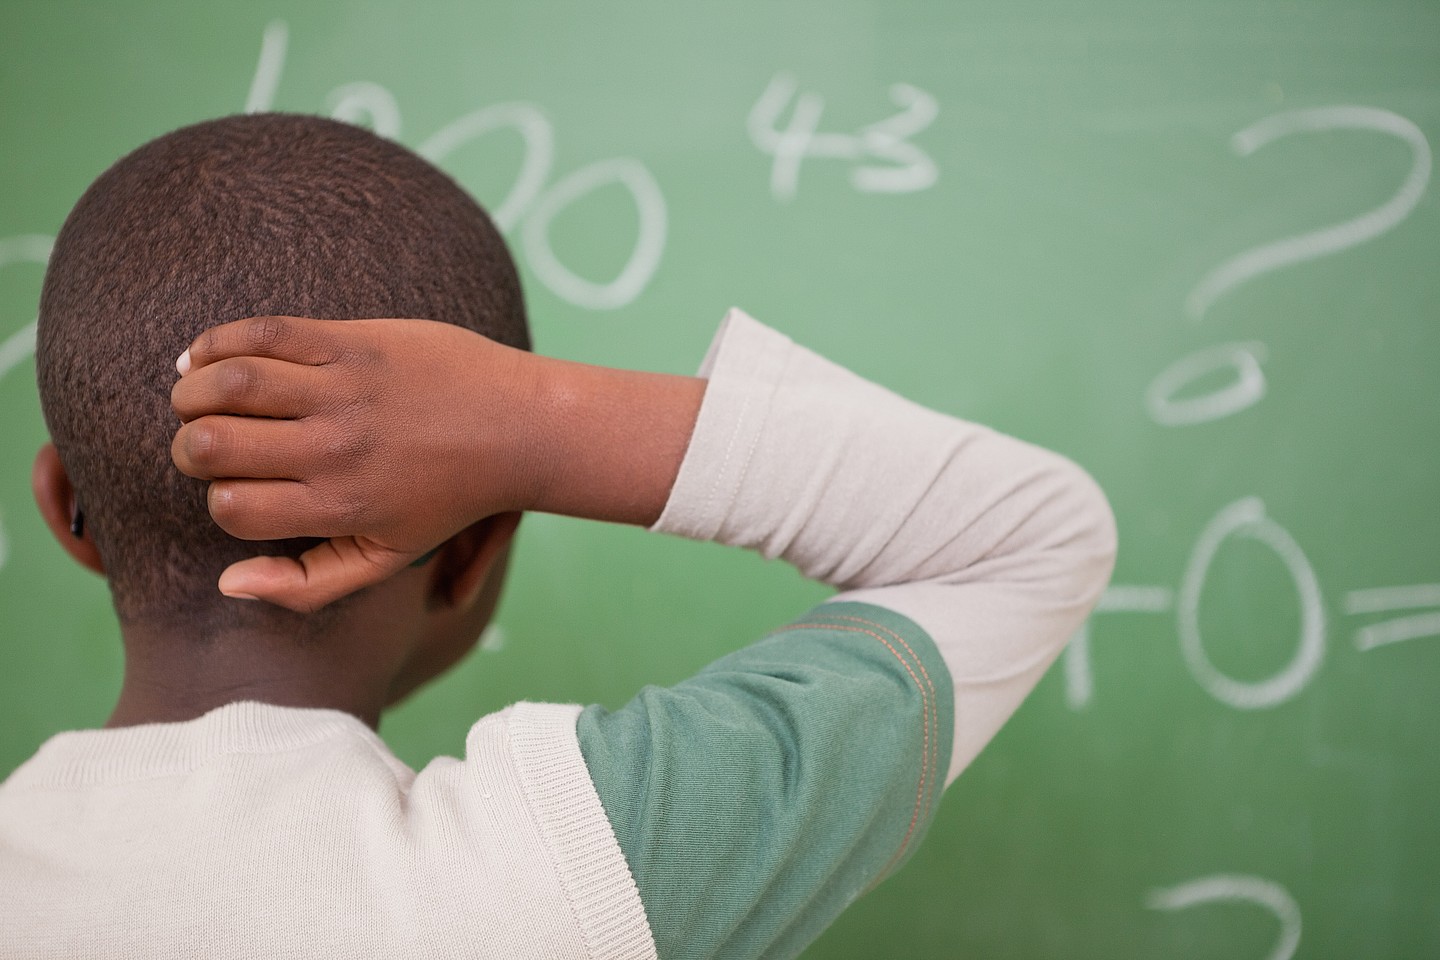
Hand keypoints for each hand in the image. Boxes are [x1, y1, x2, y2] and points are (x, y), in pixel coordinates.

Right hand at [171, 315, 538, 611]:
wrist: (518, 427)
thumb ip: (308, 584)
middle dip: (189, 446)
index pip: (231, 507)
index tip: (235, 487)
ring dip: (191, 390)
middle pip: (214, 445)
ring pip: (228, 382)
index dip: (218, 498)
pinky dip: (218, 341)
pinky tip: (207, 356)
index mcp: (341, 506)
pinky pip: (264, 333)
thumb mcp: (387, 557)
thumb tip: (228, 582)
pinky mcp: (355, 342)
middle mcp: (338, 449)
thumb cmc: (448, 498)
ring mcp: (346, 390)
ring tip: (194, 397)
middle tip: (201, 442)